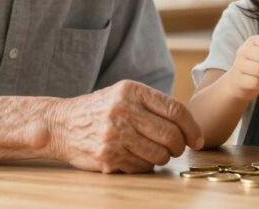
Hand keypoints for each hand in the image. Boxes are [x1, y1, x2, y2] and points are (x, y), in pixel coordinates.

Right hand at [48, 80, 203, 173]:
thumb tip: (189, 125)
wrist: (61, 124)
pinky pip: (141, 166)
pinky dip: (145, 165)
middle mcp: (123, 110)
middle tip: (177, 148)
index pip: (175, 110)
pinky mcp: (108, 155)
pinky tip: (137, 157)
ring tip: (156, 152)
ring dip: (163, 157)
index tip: (197, 139)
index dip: (192, 127)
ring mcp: (114, 134)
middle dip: (179, 146)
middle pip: (170, 134)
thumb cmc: (101, 110)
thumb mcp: (124, 95)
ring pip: (158, 154)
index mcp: (132, 91)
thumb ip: (153, 105)